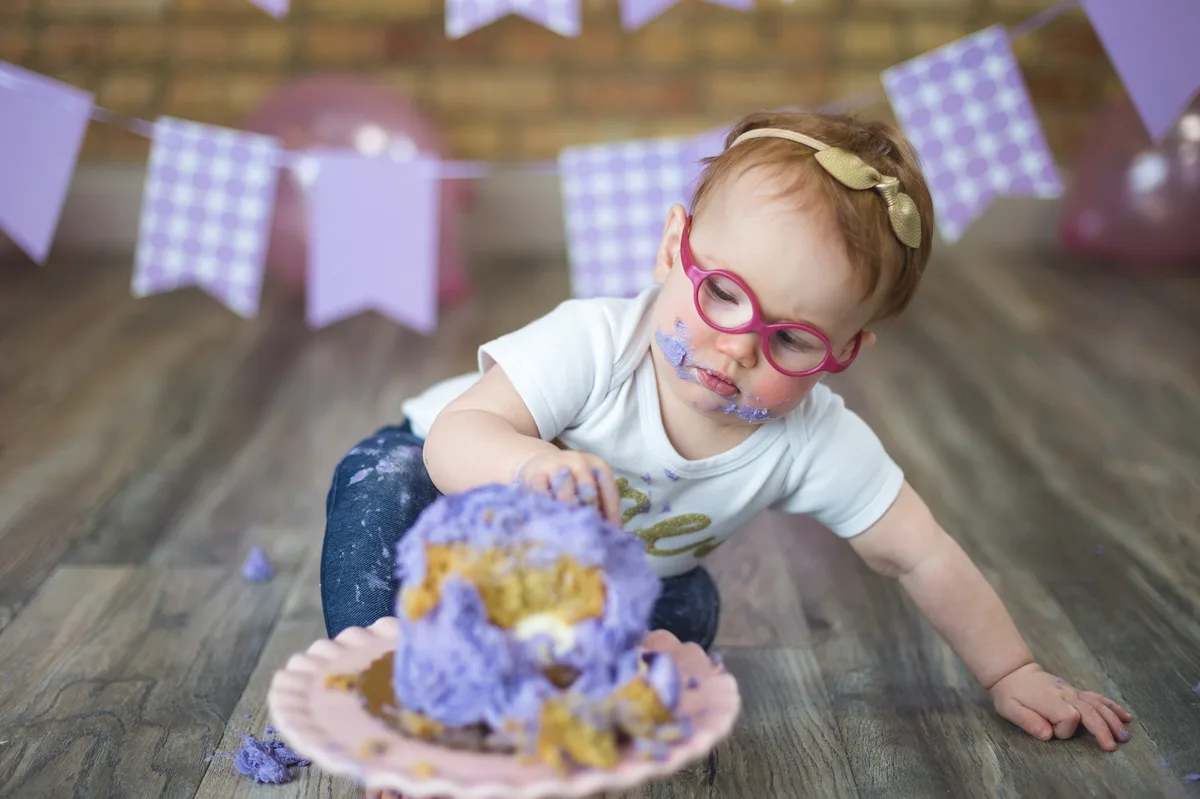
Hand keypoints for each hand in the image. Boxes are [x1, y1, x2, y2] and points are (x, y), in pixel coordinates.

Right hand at [513, 450, 621, 525]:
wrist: (541, 462)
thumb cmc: (574, 482)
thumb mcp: (591, 485)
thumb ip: (602, 505)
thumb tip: (612, 534)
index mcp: (598, 465)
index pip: (608, 490)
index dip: (611, 513)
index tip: (610, 534)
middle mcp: (579, 462)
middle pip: (587, 490)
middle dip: (589, 514)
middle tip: (589, 536)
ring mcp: (556, 466)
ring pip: (564, 493)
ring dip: (567, 514)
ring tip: (569, 534)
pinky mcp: (534, 474)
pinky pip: (540, 493)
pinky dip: (545, 509)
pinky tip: (547, 524)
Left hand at [989, 663, 1132, 750]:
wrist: (1014, 673)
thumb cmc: (1011, 695)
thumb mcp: (1010, 709)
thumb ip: (1028, 721)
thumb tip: (1048, 735)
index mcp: (1049, 700)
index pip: (1068, 717)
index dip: (1064, 730)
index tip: (1052, 733)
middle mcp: (1065, 694)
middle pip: (1090, 711)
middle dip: (1102, 729)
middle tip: (1112, 746)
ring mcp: (1072, 692)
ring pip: (1097, 705)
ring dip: (1112, 720)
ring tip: (1124, 736)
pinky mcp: (1076, 691)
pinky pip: (1097, 697)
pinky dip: (1112, 706)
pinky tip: (1125, 716)